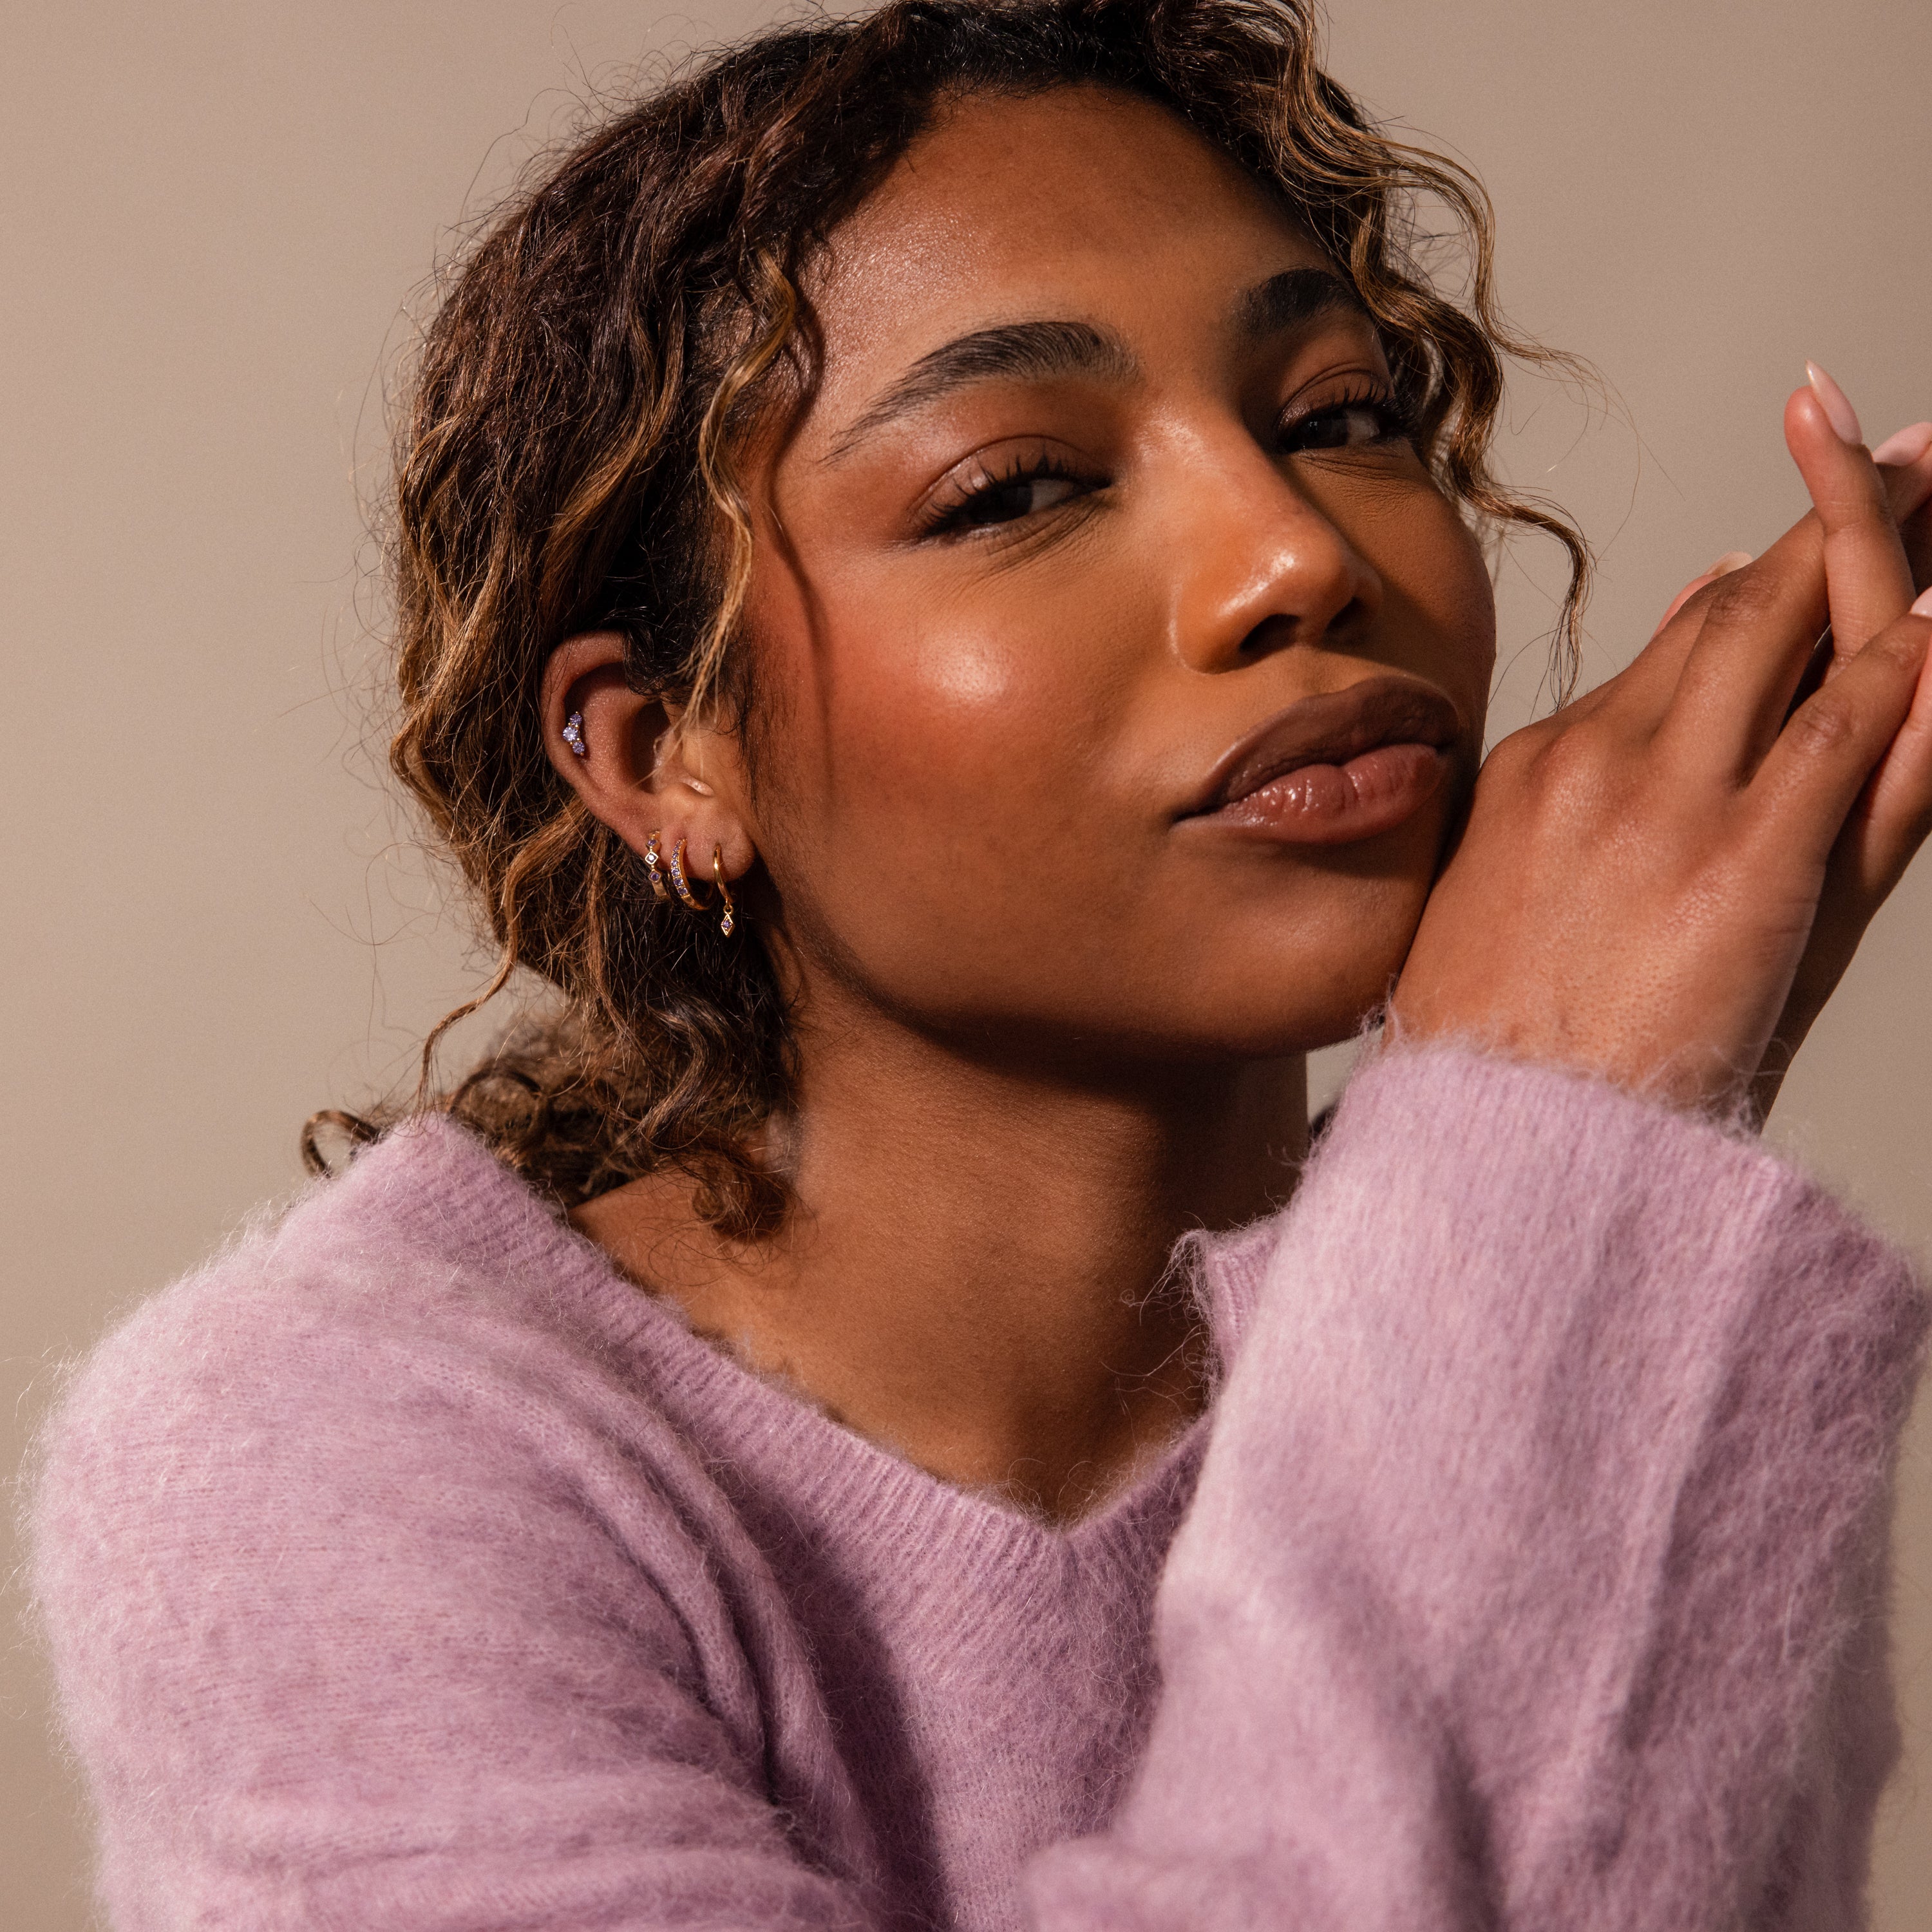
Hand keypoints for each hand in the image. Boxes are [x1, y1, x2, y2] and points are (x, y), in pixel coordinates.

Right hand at [1391, 370, 1931, 1115]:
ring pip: (1791, 632)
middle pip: (1734, 607)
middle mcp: (1602, 759)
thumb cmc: (1500, 1041)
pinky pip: (1853, 722)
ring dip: (1879, 542)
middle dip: (1826, 517)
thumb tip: (1621, 720)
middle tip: (1897, 446)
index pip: (1666, 644)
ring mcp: (1673, 802)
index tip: (1797, 534)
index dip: (1750, 579)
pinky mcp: (1751, 859)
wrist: (1498, 1139)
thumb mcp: (1504, 900)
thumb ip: (1563, 796)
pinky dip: (1917, 656)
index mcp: (1539, 767)